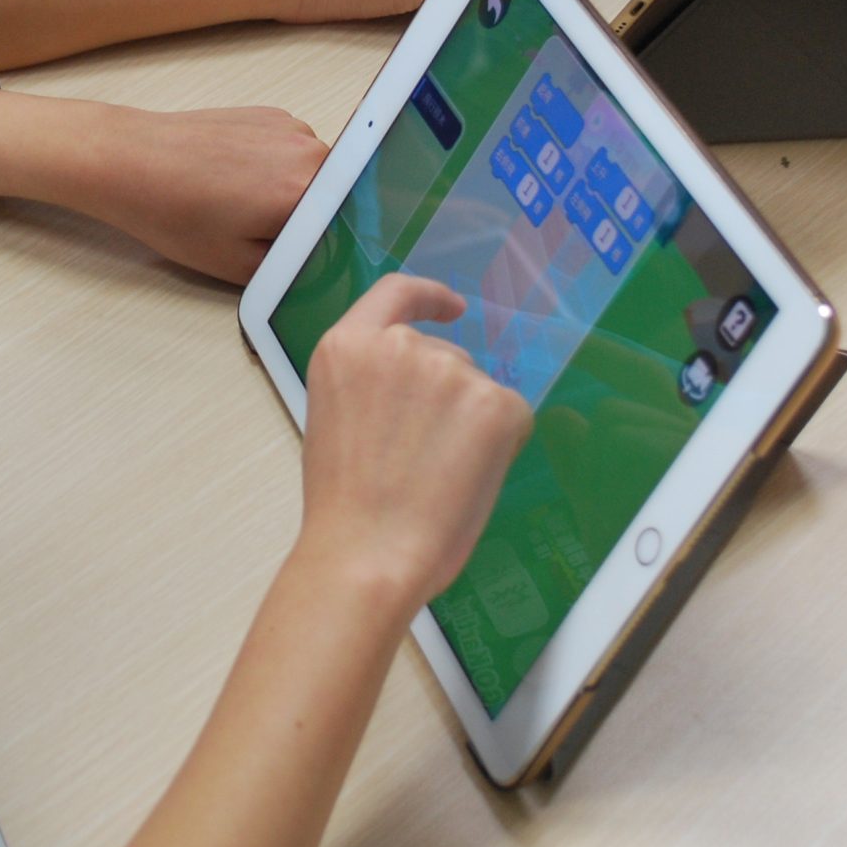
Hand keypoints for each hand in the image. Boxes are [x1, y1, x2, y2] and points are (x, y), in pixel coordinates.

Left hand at [69, 104, 329, 284]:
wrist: (130, 160)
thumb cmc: (172, 211)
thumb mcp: (237, 265)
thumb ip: (294, 268)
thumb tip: (322, 267)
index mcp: (305, 192)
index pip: (351, 227)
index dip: (333, 248)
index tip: (309, 256)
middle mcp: (308, 151)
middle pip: (337, 198)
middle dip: (311, 221)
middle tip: (263, 234)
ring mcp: (291, 127)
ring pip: (315, 175)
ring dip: (293, 194)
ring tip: (241, 204)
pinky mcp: (272, 115)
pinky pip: (293, 152)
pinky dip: (276, 170)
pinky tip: (235, 180)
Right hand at [296, 276, 532, 609]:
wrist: (367, 553)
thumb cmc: (343, 506)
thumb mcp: (335, 418)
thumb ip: (372, 385)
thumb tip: (420, 394)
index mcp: (347, 347)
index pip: (395, 294)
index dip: (429, 297)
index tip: (453, 307)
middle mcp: (399, 345)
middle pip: (443, 354)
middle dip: (446, 396)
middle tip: (425, 457)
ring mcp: (450, 370)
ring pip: (478, 389)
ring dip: (470, 422)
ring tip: (437, 476)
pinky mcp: (495, 403)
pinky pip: (511, 416)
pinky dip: (499, 446)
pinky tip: (466, 480)